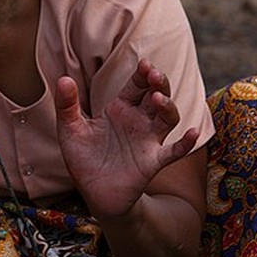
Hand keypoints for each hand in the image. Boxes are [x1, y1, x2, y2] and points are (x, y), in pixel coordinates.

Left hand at [55, 59, 198, 218]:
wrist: (92, 191)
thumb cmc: (83, 157)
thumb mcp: (70, 129)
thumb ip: (67, 105)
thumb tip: (63, 79)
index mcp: (120, 109)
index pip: (137, 85)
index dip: (143, 74)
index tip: (145, 64)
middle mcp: (138, 121)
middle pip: (156, 96)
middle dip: (158, 84)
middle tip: (154, 75)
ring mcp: (148, 141)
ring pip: (167, 119)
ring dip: (168, 107)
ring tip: (158, 99)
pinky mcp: (152, 162)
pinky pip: (174, 151)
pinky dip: (185, 143)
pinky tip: (193, 132)